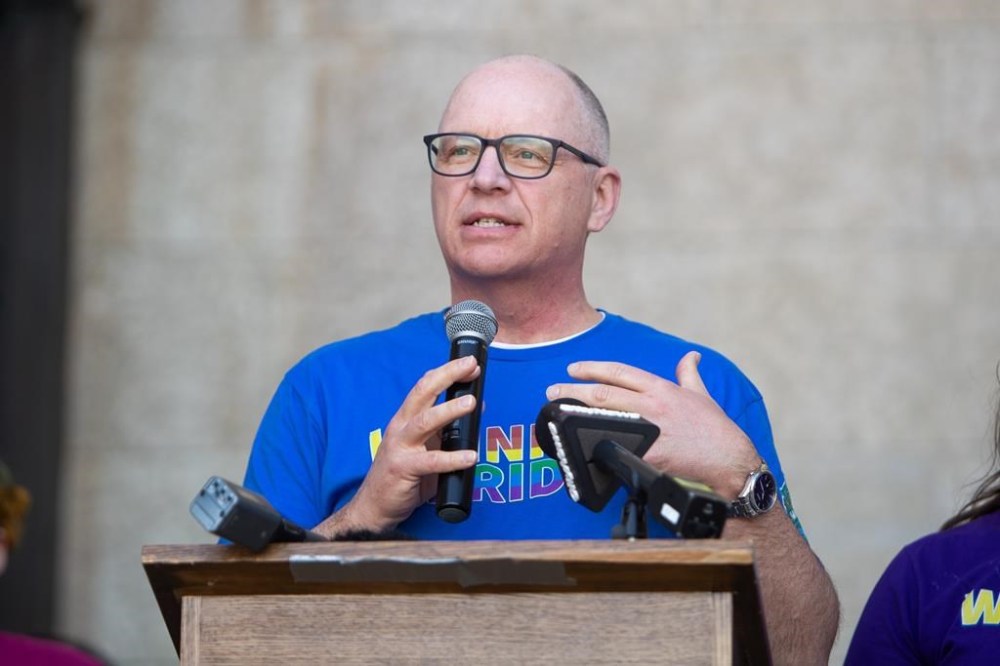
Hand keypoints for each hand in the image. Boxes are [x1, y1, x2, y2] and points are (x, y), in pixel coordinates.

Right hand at [317, 355, 479, 535]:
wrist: (374, 506)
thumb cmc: (403, 475)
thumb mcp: (427, 447)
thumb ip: (447, 430)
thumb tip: (477, 408)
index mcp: (406, 419)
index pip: (424, 387)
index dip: (446, 372)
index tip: (469, 364)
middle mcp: (401, 427)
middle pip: (423, 393)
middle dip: (447, 376)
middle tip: (471, 367)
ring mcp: (400, 447)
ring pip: (425, 421)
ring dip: (450, 410)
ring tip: (472, 402)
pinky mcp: (404, 468)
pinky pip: (431, 461)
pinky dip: (453, 458)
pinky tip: (470, 457)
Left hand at [545, 351, 759, 498]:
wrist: (730, 460)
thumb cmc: (715, 430)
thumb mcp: (702, 395)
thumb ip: (689, 374)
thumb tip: (691, 357)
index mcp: (661, 389)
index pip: (619, 372)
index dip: (592, 368)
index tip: (573, 369)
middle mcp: (653, 405)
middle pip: (603, 393)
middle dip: (573, 391)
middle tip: (553, 391)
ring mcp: (650, 429)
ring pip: (604, 417)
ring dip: (577, 415)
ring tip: (556, 412)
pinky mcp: (650, 454)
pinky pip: (617, 447)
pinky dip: (596, 445)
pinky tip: (579, 444)